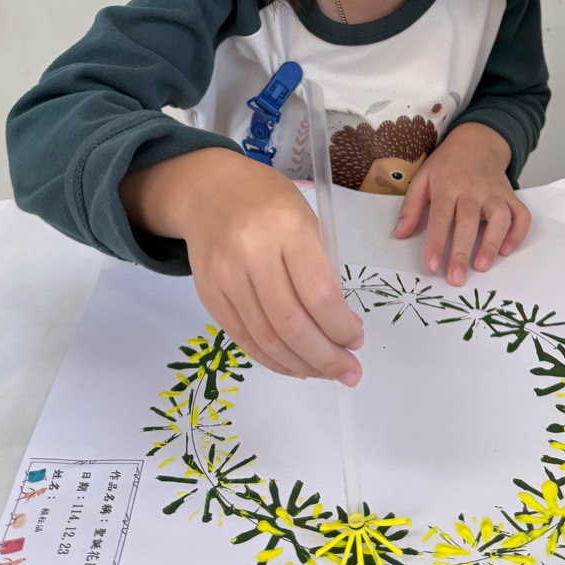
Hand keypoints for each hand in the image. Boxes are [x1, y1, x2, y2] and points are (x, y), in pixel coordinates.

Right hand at [121, 150, 363, 384]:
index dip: (340, 327)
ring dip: (302, 365)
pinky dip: (271, 360)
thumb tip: (340, 327)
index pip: (318, 293)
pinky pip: (243, 338)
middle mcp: (252, 253)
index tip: (357, 340)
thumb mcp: (304, 220)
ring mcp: (225, 276)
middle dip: (326, 357)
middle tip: (349, 372)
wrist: (208, 191)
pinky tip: (295, 366)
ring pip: (266, 338)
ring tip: (326, 373)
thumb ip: (320, 269)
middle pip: (292, 323)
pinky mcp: (208, 294)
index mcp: (287, 229)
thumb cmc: (267, 202)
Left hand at [392, 122, 530, 285]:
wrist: (476, 141)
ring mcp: (494, 192)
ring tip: (482, 267)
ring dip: (492, 242)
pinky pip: (521, 214)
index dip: (436, 242)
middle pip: (469, 221)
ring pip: (500, 217)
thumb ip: (411, 206)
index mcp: (447, 185)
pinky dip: (518, 233)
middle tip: (456, 278)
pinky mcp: (511, 196)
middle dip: (462, 251)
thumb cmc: (446, 165)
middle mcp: (472, 189)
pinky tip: (507, 250)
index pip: (441, 216)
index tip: (432, 266)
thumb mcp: (422, 177)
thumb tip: (399, 234)